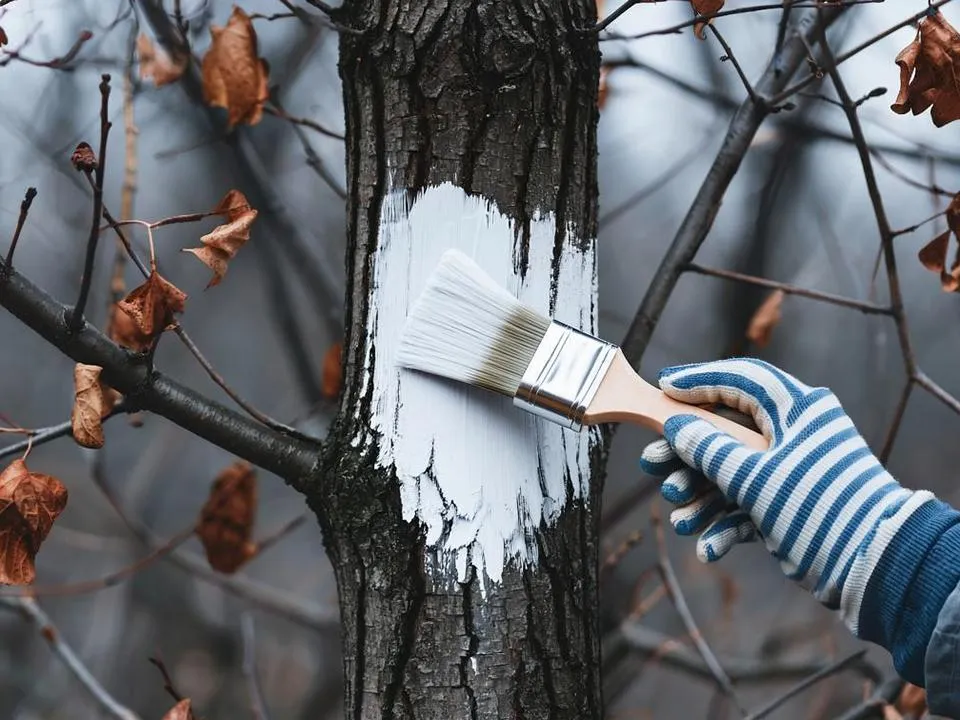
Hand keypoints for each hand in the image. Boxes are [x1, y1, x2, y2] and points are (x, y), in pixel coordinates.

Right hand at [639, 358, 930, 611]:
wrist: (875, 569)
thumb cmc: (821, 510)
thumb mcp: (756, 478)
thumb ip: (710, 450)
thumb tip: (677, 428)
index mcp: (797, 409)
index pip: (741, 379)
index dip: (699, 381)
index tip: (663, 387)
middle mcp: (794, 434)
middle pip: (726, 432)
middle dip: (686, 455)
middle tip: (651, 464)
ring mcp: (791, 472)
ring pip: (732, 474)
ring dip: (701, 498)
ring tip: (680, 518)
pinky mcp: (790, 507)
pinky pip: (747, 507)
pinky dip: (726, 526)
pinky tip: (709, 547)